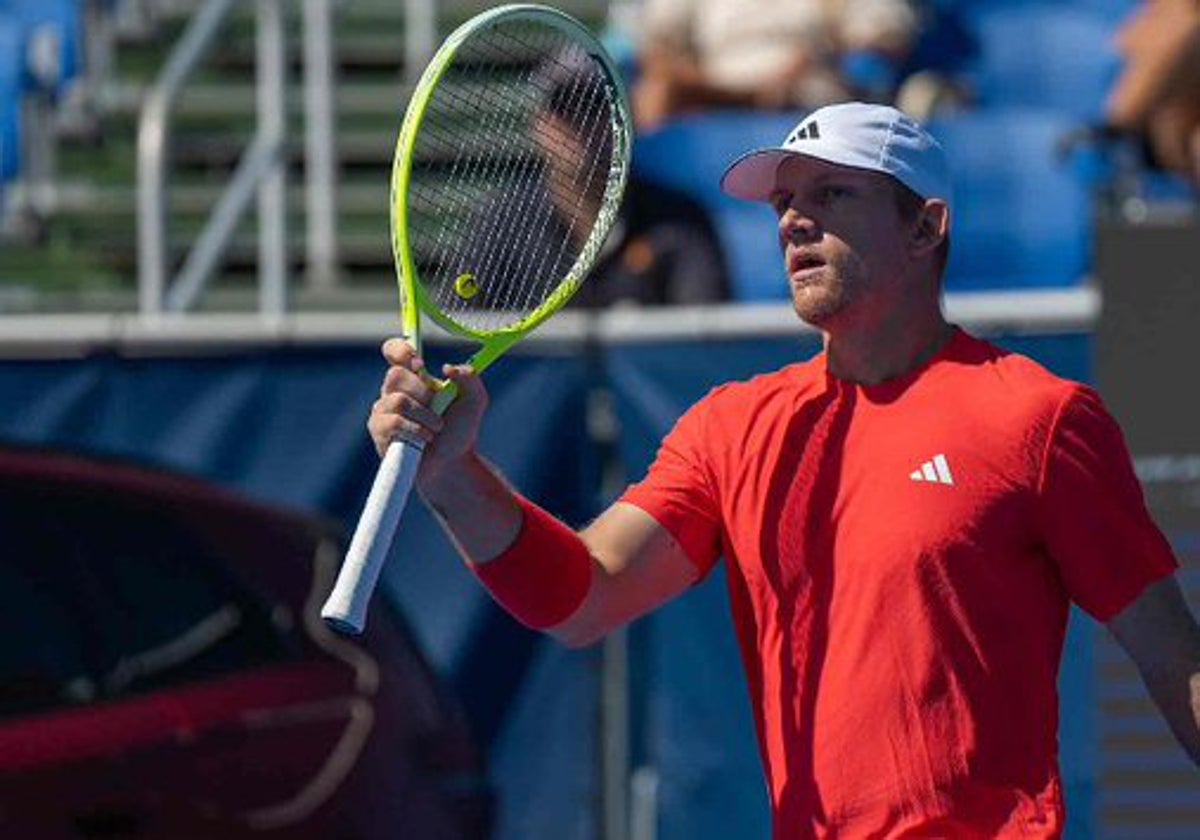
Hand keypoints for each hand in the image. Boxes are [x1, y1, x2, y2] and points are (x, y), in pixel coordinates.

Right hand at [368, 338, 489, 480]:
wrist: (452, 463)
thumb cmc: (459, 431)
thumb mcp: (475, 401)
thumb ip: (470, 378)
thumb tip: (448, 368)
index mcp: (413, 378)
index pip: (393, 351)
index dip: (400, 351)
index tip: (418, 363)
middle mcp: (394, 391)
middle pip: (395, 375)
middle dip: (422, 392)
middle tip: (437, 407)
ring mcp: (384, 410)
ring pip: (397, 400)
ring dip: (425, 415)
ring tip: (436, 428)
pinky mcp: (379, 431)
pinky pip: (392, 422)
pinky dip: (415, 430)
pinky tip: (425, 438)